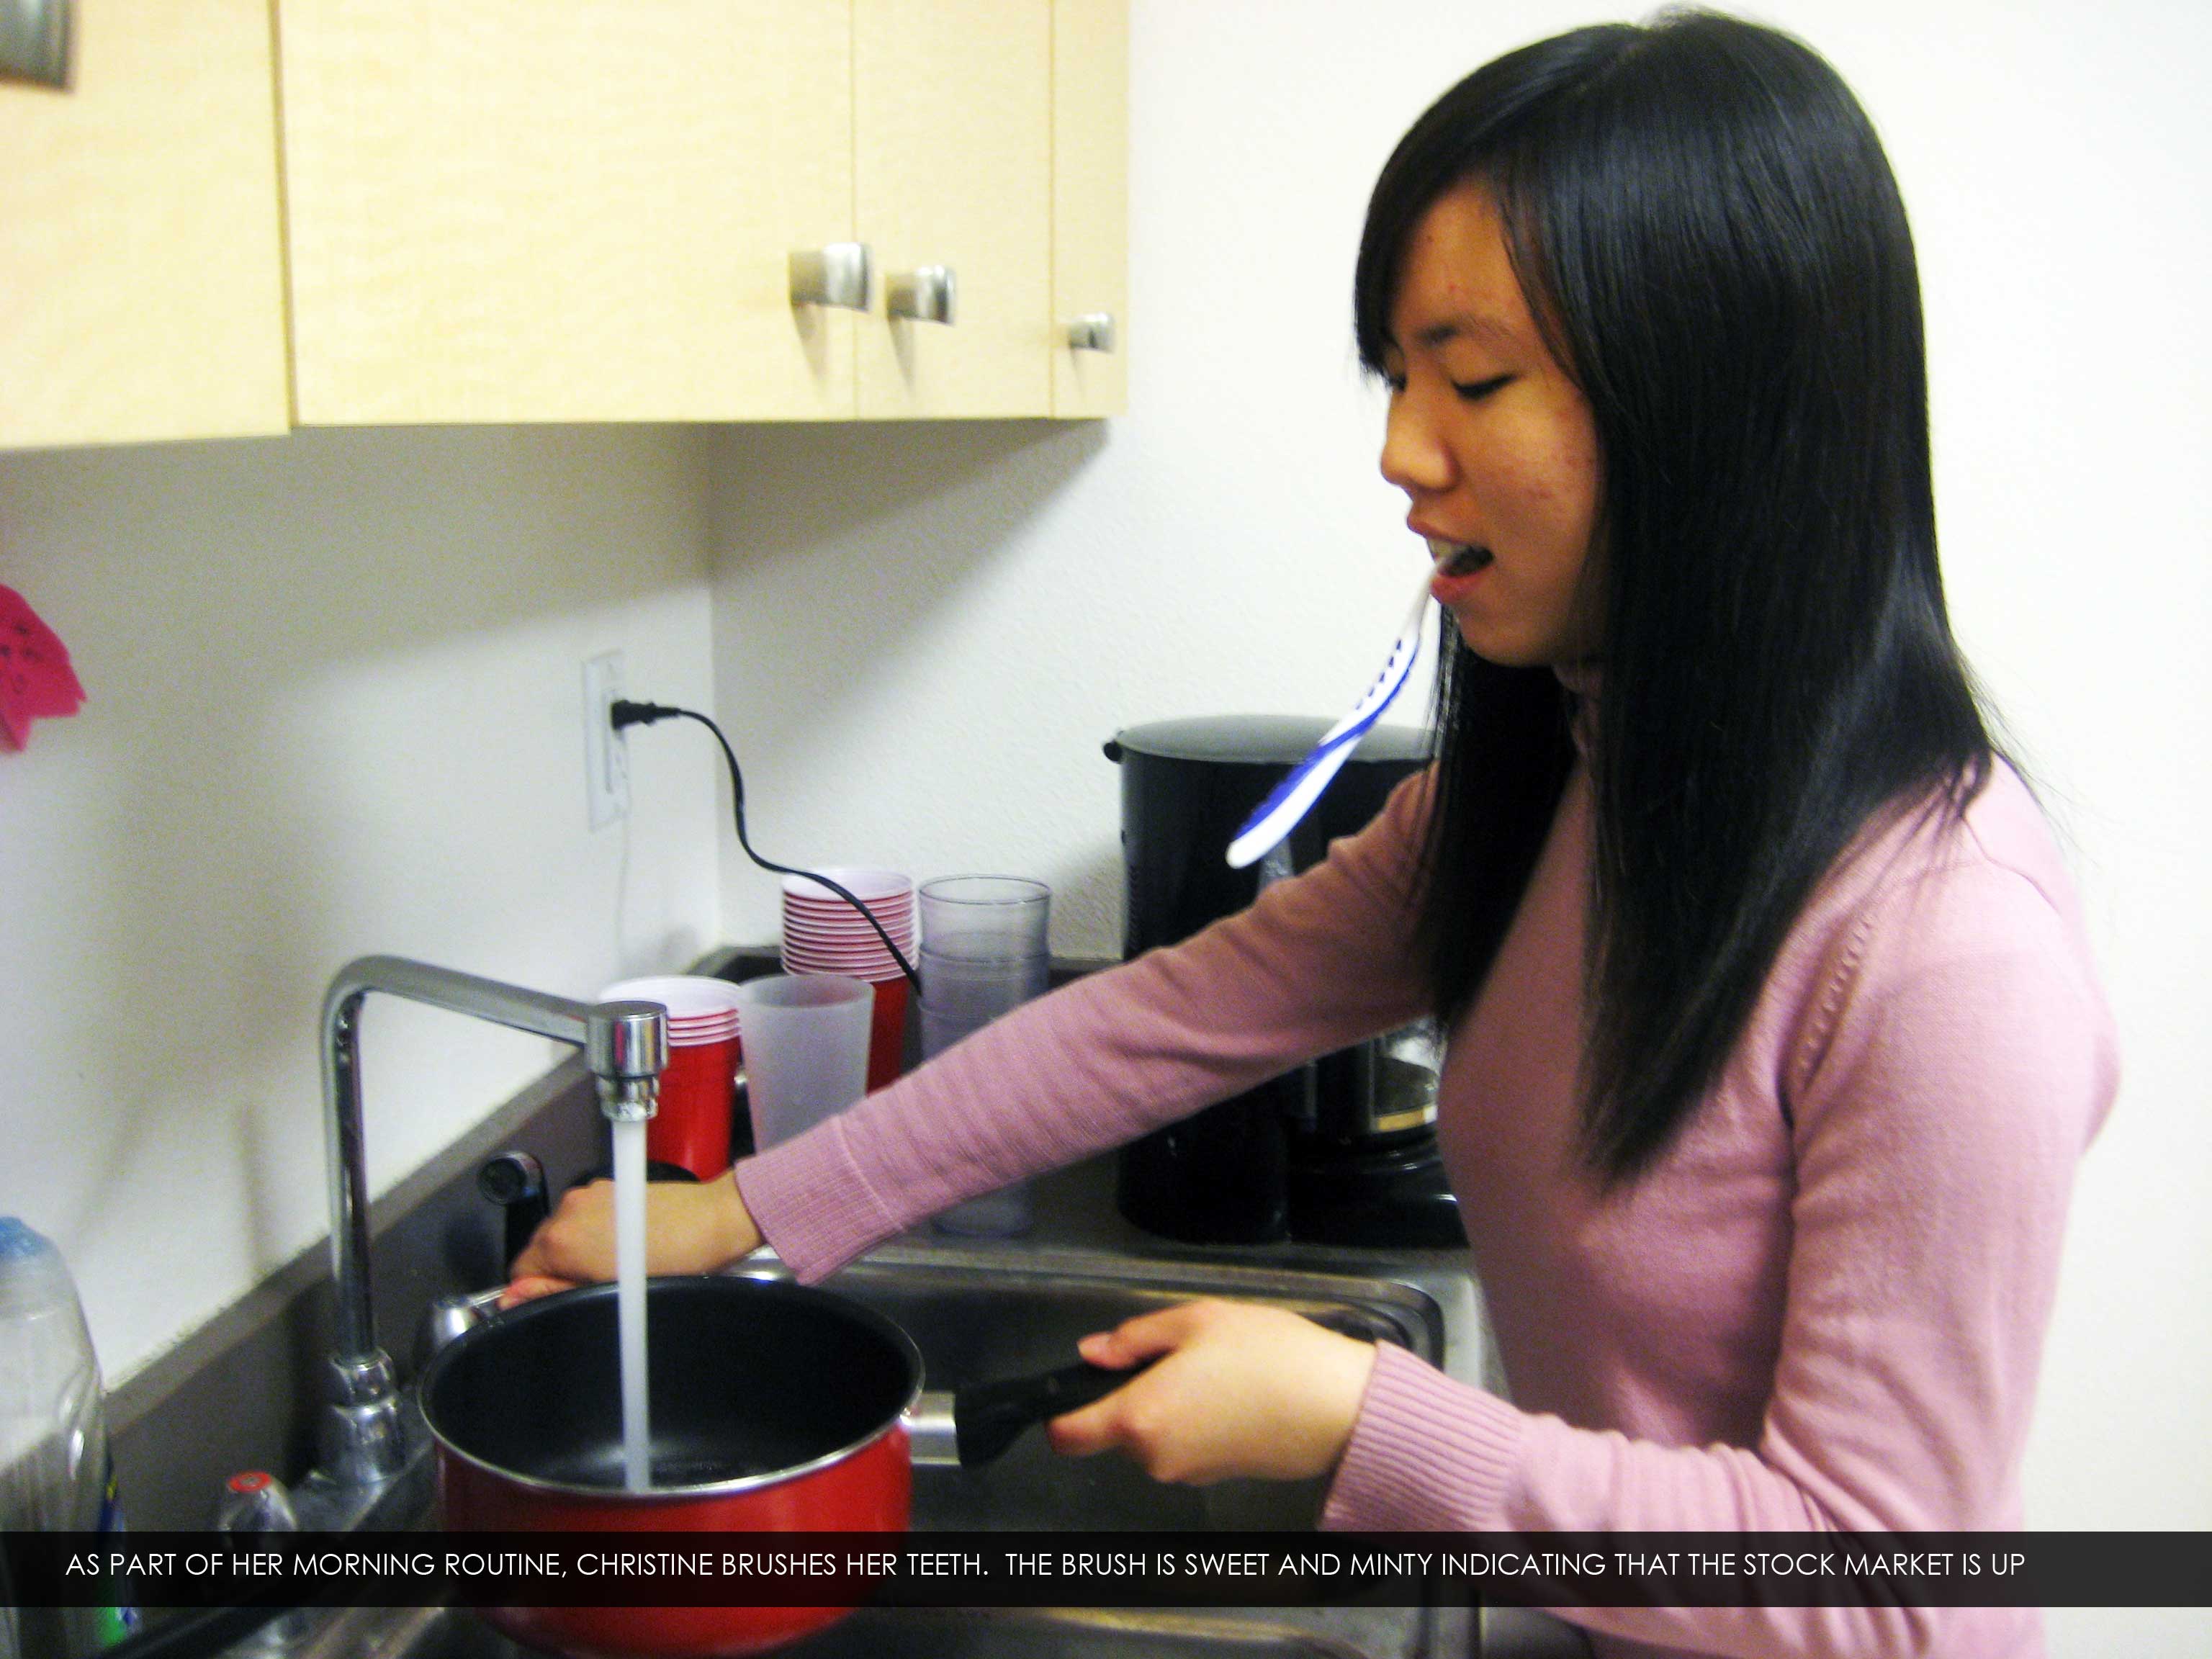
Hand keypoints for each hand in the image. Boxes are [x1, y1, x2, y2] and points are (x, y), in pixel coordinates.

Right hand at [504, 1173, 760, 1304]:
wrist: (712, 1221)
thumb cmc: (672, 1260)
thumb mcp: (607, 1290)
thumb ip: (554, 1292)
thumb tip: (514, 1298)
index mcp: (560, 1239)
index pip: (520, 1271)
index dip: (539, 1289)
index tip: (565, 1294)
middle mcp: (568, 1209)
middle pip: (540, 1247)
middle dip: (558, 1267)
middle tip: (596, 1282)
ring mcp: (588, 1193)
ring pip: (562, 1230)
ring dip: (577, 1248)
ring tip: (614, 1262)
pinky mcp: (607, 1185)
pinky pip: (584, 1214)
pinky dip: (593, 1229)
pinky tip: (623, 1242)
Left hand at [1045, 1299, 1378, 1484]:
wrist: (1338, 1407)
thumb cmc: (1264, 1353)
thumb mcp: (1197, 1320)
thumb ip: (1135, 1338)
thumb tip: (1092, 1353)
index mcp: (1139, 1417)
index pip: (1067, 1436)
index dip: (1061, 1413)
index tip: (1082, 1385)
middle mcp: (1154, 1458)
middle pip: (1116, 1431)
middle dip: (1134, 1395)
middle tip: (1181, 1354)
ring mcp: (1187, 1474)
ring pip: (1153, 1438)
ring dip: (1168, 1407)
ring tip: (1215, 1369)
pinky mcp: (1217, 1478)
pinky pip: (1185, 1447)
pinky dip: (1195, 1423)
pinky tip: (1234, 1394)